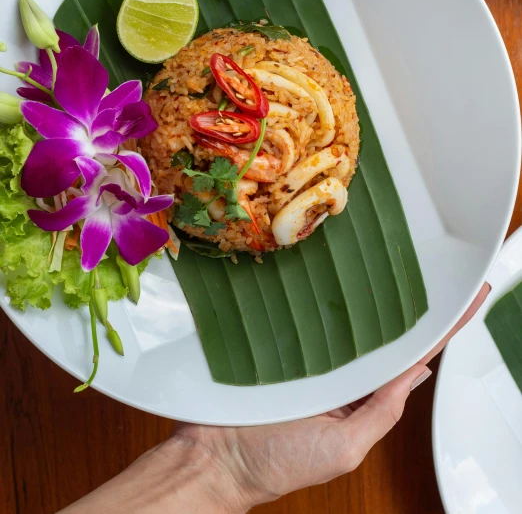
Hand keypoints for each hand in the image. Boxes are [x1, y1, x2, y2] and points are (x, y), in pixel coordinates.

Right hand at [61, 283, 489, 513]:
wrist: (213, 456)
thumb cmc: (275, 461)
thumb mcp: (343, 448)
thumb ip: (382, 412)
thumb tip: (419, 373)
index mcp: (362, 392)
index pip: (413, 352)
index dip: (444, 324)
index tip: (471, 293)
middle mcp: (341, 365)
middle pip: (382, 322)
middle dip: (409, 292)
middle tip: (433, 252)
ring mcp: (311, 347)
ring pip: (347, 309)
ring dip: (367, 282)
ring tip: (393, 244)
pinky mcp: (280, 335)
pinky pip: (307, 307)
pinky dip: (321, 287)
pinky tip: (332, 261)